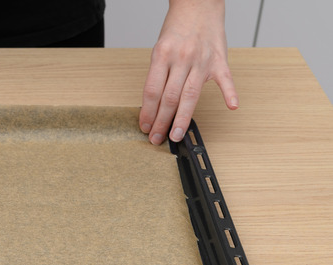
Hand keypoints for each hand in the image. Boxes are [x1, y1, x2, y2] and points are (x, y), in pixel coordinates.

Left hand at [139, 0, 237, 144]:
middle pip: (169, 97)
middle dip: (161, 122)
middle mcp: (182, 58)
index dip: (147, 112)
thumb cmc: (177, 28)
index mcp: (162, 55)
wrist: (198, 5)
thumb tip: (152, 104)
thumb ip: (158, 74)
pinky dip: (230, 93)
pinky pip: (226, 79)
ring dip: (182, 118)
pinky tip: (232, 106)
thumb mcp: (159, 49)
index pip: (152, 91)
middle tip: (157, 139)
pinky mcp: (220, 60)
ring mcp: (202, 60)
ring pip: (190, 95)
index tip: (145, 127)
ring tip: (176, 135)